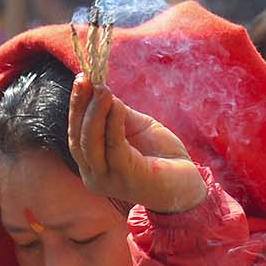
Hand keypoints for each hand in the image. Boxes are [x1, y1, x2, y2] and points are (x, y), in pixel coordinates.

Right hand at [68, 73, 205, 213]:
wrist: (189, 185)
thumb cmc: (163, 158)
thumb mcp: (136, 130)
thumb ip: (117, 115)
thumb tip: (101, 91)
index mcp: (93, 165)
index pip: (76, 134)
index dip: (77, 106)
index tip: (82, 79)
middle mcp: (95, 175)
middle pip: (77, 138)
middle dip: (80, 106)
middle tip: (87, 80)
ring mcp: (109, 180)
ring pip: (91, 143)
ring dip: (95, 113)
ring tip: (102, 89)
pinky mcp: (128, 178)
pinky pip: (115, 147)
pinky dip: (114, 124)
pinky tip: (118, 106)